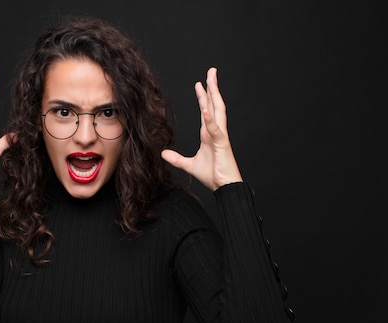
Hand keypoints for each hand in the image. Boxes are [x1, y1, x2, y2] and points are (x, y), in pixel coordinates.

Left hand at [161, 67, 242, 190]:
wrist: (224, 187)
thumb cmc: (212, 175)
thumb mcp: (189, 165)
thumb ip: (176, 159)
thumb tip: (163, 153)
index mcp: (209, 134)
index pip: (206, 110)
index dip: (203, 96)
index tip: (199, 83)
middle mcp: (216, 131)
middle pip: (214, 105)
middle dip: (212, 87)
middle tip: (211, 71)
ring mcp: (220, 136)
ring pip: (218, 110)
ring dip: (214, 94)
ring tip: (211, 79)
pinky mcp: (222, 144)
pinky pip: (215, 129)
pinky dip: (210, 119)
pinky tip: (205, 108)